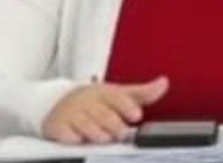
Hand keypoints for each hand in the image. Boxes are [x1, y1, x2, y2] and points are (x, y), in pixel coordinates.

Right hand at [42, 75, 168, 143]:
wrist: (60, 103)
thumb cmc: (95, 101)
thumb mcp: (118, 94)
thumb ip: (142, 93)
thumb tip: (164, 83)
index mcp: (104, 92)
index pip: (117, 97)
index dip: (127, 106)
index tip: (136, 115)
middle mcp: (88, 101)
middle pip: (104, 115)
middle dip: (114, 125)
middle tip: (122, 133)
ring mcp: (72, 113)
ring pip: (86, 125)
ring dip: (97, 133)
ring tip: (105, 137)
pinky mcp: (58, 126)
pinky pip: (66, 133)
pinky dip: (73, 137)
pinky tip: (79, 139)